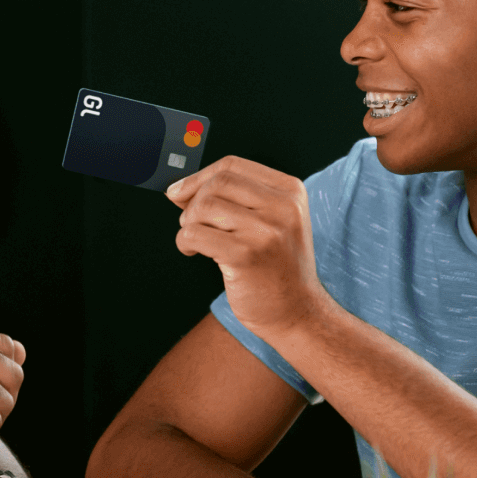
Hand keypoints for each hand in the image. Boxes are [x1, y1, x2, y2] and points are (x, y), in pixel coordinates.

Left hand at [168, 156, 331, 336]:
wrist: (296, 312)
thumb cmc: (276, 267)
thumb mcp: (268, 223)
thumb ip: (231, 200)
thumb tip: (180, 189)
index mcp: (290, 191)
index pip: (233, 165)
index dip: (200, 176)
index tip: (180, 191)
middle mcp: (282, 207)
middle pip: (217, 182)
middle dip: (193, 201)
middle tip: (191, 222)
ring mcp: (266, 231)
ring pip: (204, 207)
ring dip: (189, 223)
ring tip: (197, 240)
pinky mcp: (246, 255)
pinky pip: (195, 234)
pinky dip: (185, 242)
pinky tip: (194, 252)